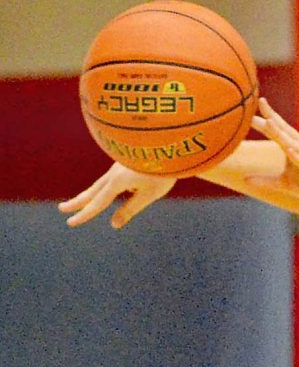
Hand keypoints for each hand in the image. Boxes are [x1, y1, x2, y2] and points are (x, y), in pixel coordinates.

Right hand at [58, 163, 175, 227]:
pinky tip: (116, 188)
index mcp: (117, 182)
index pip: (97, 203)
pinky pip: (112, 177)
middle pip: (92, 191)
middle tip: (62, 209)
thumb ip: (130, 208)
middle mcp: (113, 173)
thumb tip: (114, 224)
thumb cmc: (161, 171)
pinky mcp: (125, 162)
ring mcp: (118, 166)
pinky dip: (105, 186)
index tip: (70, 223)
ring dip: (90, 193)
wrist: (167, 143)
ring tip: (82, 201)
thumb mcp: (148, 194)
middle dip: (78, 201)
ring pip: (100, 183)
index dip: (84, 214)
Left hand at [251, 98, 298, 203]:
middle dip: (272, 117)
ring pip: (294, 144)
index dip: (267, 119)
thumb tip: (244, 180)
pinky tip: (290, 151)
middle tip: (260, 102)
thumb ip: (265, 181)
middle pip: (284, 131)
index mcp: (294, 149)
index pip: (279, 131)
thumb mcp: (285, 184)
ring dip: (282, 133)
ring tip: (270, 122)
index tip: (251, 110)